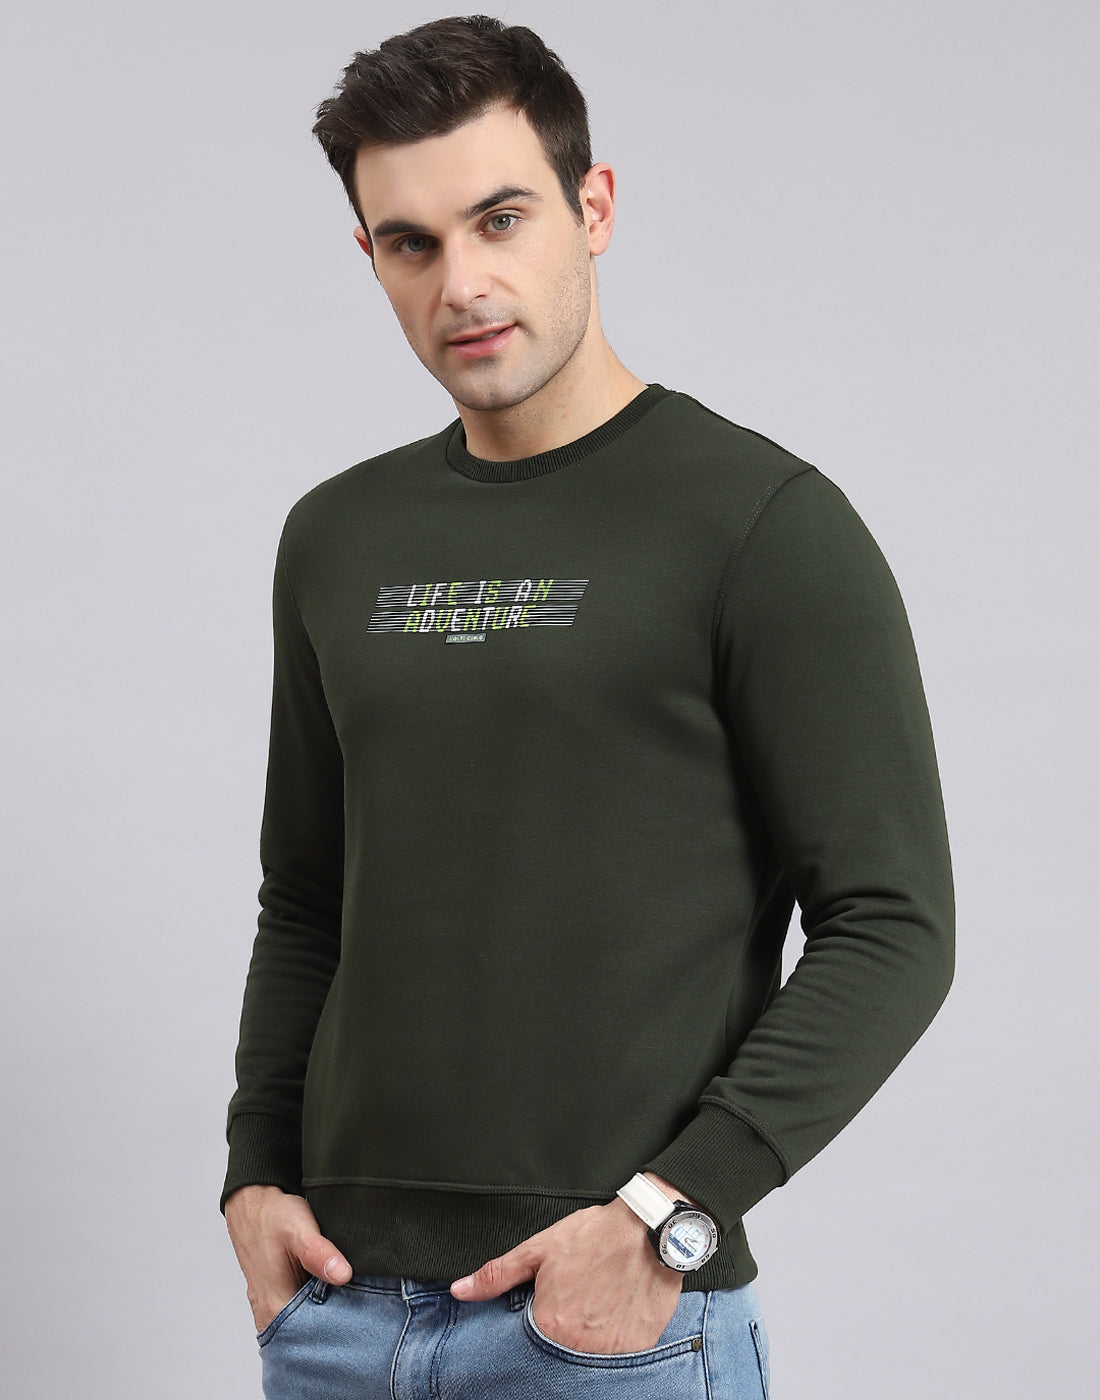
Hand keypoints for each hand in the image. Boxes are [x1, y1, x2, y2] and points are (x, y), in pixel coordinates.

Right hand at [225, 1184, 352, 1331]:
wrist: (252, 1204)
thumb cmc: (272, 1217)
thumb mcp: (300, 1230)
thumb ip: (320, 1254)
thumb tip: (343, 1275)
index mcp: (274, 1306)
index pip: (309, 1338)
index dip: (335, 1331)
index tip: (357, 1319)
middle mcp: (269, 1314)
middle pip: (308, 1335)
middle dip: (333, 1326)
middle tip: (359, 1310)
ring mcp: (271, 1307)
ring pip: (303, 1324)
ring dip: (324, 1315)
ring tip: (348, 1302)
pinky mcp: (276, 1297)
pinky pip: (299, 1312)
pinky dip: (315, 1306)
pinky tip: (332, 1293)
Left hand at [451, 1193, 682, 1353]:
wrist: (649, 1230)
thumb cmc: (594, 1237)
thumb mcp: (539, 1249)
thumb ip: (497, 1275)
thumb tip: (461, 1290)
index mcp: (549, 1325)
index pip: (528, 1345)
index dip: (537, 1325)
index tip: (549, 1310)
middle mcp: (578, 1347)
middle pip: (559, 1355)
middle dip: (563, 1335)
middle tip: (577, 1306)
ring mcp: (610, 1354)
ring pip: (588, 1360)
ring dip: (587, 1341)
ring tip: (596, 1308)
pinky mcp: (638, 1350)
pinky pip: (618, 1359)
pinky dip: (613, 1343)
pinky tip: (615, 1315)